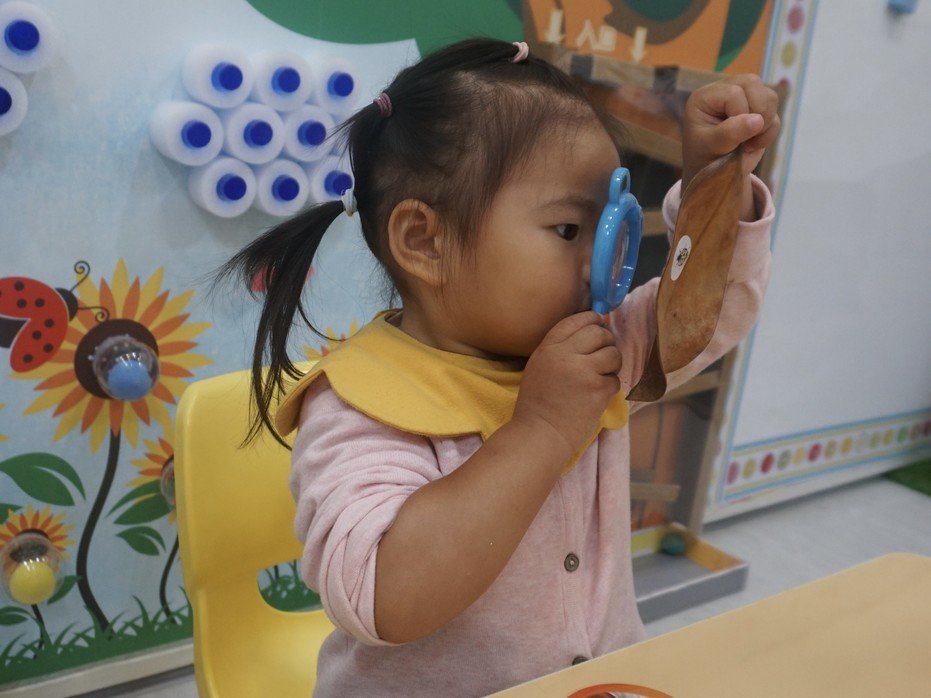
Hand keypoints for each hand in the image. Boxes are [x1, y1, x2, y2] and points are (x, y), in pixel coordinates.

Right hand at [513, 312, 620, 460]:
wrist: (540, 434)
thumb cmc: (538, 404)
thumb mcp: (539, 367)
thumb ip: (560, 349)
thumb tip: (591, 331)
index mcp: (548, 349)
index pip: (575, 321)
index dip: (591, 318)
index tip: (599, 323)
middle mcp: (566, 355)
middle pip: (598, 333)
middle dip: (607, 341)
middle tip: (604, 353)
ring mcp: (584, 372)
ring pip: (613, 354)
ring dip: (612, 364)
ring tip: (602, 375)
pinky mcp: (599, 390)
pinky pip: (615, 379)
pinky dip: (610, 387)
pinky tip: (597, 395)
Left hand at [681, 74, 780, 193]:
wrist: (711, 171)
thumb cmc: (703, 156)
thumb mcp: (711, 146)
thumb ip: (730, 133)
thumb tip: (758, 120)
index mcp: (706, 97)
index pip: (733, 92)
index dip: (740, 114)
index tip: (732, 138)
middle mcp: (724, 90)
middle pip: (754, 84)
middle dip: (757, 113)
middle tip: (747, 139)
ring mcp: (743, 98)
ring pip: (769, 96)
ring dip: (766, 123)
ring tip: (749, 143)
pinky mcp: (757, 110)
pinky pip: (776, 113)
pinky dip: (770, 131)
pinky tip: (754, 144)